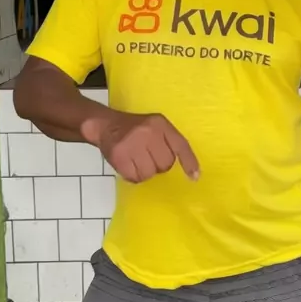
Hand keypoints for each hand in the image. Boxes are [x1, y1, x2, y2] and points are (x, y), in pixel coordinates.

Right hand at [85, 111, 199, 183]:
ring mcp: (132, 144)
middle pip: (165, 164)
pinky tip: (128, 164)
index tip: (194, 177)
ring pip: (149, 173)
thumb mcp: (155, 127)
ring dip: (144, 172)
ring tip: (136, 160)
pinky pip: (134, 177)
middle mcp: (148, 132)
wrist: (106, 124)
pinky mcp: (119, 156)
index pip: (180, 144)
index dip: (189, 161)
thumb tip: (189, 170)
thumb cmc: (135, 129)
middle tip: (147, 156)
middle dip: (158, 165)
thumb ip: (168, 142)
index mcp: (160, 124)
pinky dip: (132, 175)